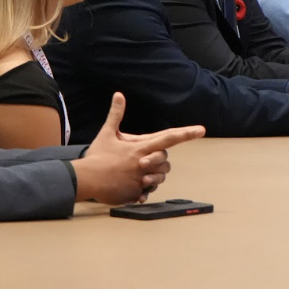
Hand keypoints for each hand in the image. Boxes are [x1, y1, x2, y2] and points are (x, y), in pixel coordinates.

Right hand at [72, 93, 204, 204]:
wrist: (86, 178)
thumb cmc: (97, 155)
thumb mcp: (107, 133)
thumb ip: (116, 114)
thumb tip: (119, 94)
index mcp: (140, 147)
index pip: (168, 138)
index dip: (186, 133)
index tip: (201, 130)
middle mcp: (144, 163)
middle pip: (166, 160)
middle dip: (160, 160)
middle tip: (142, 160)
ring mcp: (141, 180)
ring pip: (160, 177)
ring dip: (153, 175)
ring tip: (137, 172)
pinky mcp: (136, 193)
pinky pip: (149, 192)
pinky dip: (144, 190)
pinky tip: (133, 187)